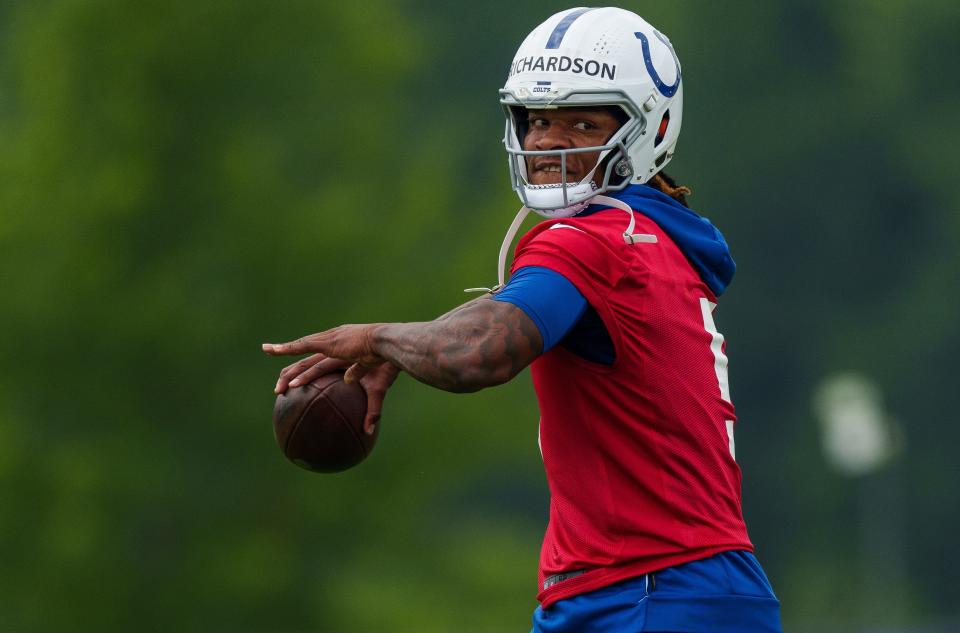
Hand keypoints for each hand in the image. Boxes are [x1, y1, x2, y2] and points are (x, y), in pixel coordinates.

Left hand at [264, 325, 398, 434]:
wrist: (390, 346)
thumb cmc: (388, 364)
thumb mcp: (378, 388)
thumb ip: (371, 408)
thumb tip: (367, 429)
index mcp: (342, 355)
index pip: (319, 364)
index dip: (307, 375)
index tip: (297, 388)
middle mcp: (332, 349)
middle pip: (306, 363)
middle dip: (291, 376)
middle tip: (279, 391)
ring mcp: (329, 346)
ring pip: (303, 363)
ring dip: (289, 376)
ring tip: (277, 389)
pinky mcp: (328, 346)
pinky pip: (306, 358)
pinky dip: (294, 366)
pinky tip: (284, 378)